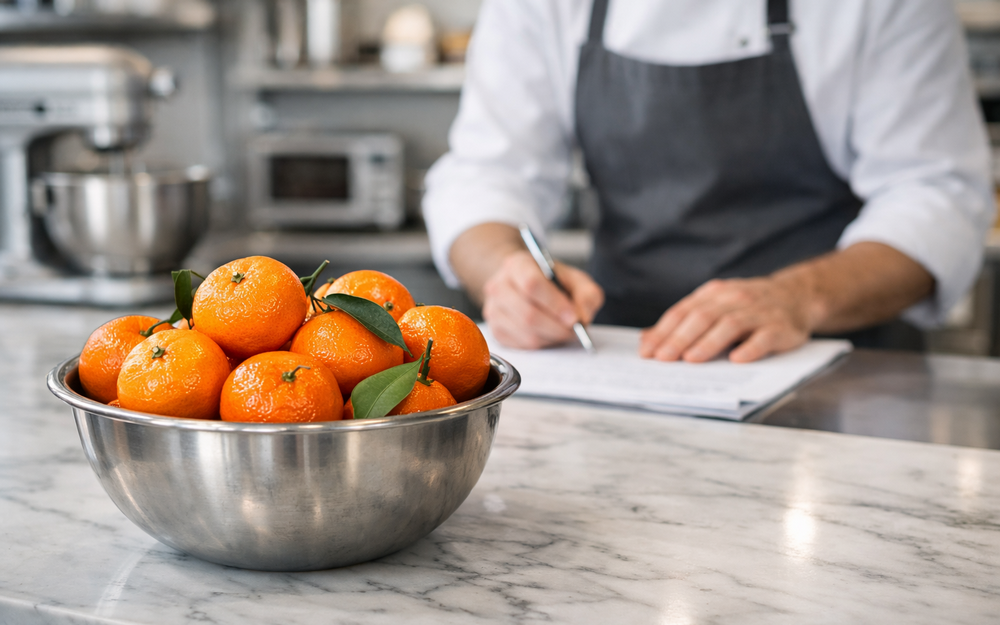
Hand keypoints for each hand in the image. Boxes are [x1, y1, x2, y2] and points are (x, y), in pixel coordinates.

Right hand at [482, 250, 603, 349]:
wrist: (524, 285)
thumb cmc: (551, 281)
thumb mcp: (575, 279)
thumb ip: (587, 294)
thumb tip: (583, 318)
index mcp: (517, 264)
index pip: (532, 284)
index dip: (555, 304)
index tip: (574, 317)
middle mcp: (499, 286)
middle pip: (528, 313)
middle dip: (557, 327)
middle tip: (575, 330)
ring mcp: (493, 309)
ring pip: (526, 333)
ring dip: (552, 337)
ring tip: (564, 331)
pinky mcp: (495, 330)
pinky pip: (522, 345)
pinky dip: (542, 343)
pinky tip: (549, 333)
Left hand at [638, 276, 813, 363]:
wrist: (797, 296)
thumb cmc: (747, 306)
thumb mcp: (715, 305)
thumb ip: (684, 321)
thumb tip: (646, 339)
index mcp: (714, 294)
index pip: (683, 311)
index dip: (664, 331)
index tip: (647, 351)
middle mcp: (735, 299)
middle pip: (703, 317)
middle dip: (680, 338)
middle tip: (664, 358)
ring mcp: (759, 312)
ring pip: (730, 324)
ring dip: (709, 342)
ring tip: (691, 358)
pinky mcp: (781, 327)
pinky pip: (764, 337)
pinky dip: (750, 348)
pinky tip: (737, 360)